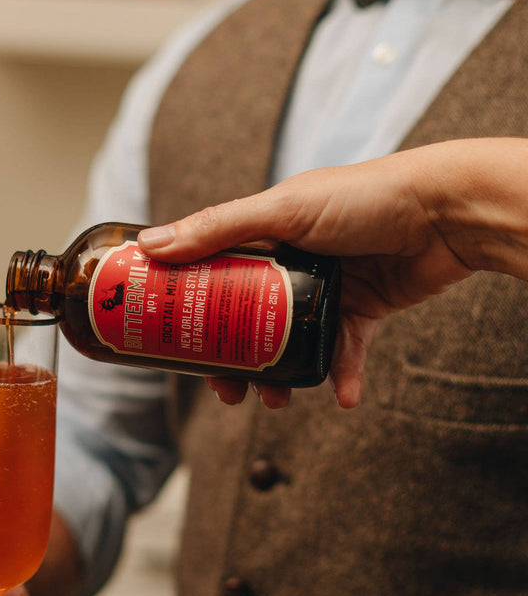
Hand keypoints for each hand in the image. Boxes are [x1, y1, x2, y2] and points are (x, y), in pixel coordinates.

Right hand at [137, 140, 527, 407]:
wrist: (445, 211)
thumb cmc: (365, 197)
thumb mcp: (283, 209)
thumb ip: (218, 228)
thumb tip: (150, 246)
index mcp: (265, 232)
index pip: (213, 273)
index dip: (190, 309)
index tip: (172, 343)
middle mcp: (291, 262)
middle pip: (246, 319)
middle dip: (234, 360)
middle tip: (227, 390)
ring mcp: (326, 289)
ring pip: (290, 344)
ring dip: (281, 376)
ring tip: (277, 399)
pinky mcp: (362, 310)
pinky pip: (343, 352)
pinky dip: (340, 378)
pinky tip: (340, 398)